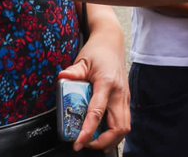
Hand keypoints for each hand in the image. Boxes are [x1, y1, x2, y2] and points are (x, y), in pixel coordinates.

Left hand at [61, 13, 129, 150]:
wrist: (112, 42)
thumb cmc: (98, 51)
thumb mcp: (83, 60)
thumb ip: (73, 72)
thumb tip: (62, 78)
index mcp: (107, 83)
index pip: (98, 112)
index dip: (89, 130)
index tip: (79, 143)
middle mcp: (119, 93)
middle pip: (119, 126)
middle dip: (104, 142)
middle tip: (86, 145)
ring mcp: (124, 97)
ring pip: (124, 127)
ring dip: (110, 139)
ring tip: (93, 142)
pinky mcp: (125, 100)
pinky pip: (123, 121)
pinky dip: (113, 132)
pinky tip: (101, 134)